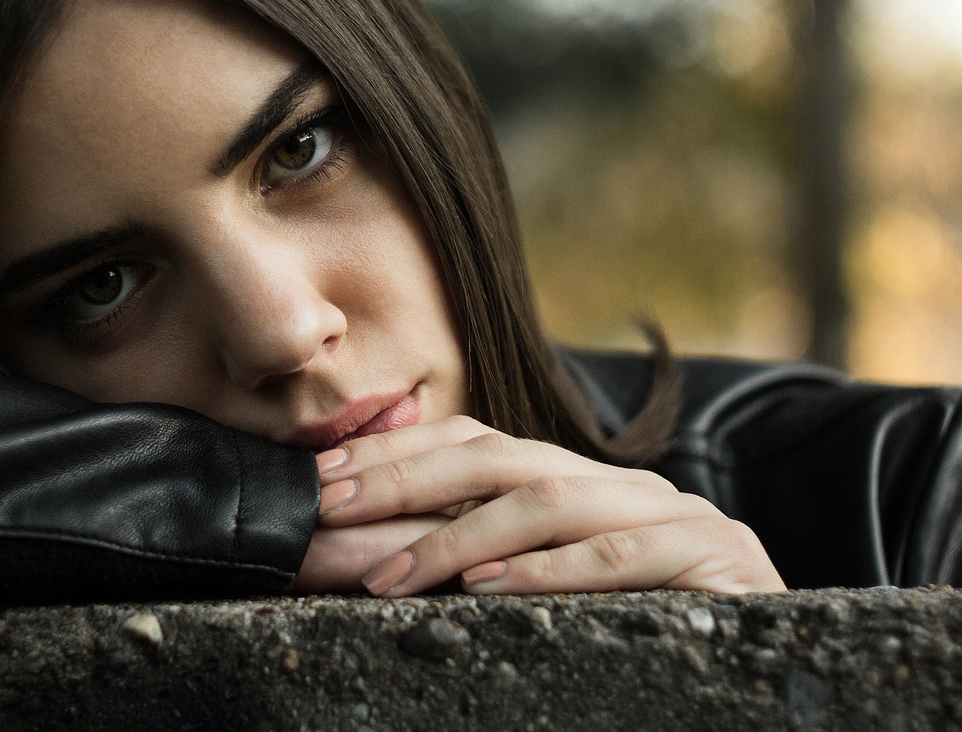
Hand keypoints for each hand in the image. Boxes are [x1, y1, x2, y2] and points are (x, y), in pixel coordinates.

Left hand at [310, 415, 785, 596]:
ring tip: (393, 573)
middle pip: (497, 457)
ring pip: (548, 499)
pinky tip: (489, 589)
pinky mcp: (711, 557)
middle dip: (405, 477)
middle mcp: (617, 483)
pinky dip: (546, 570)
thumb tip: (374, 553)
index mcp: (578, 482)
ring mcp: (667, 513)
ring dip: (459, 536)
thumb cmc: (650, 625)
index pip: (473, 443)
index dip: (394, 455)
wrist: (777, 655)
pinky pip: (615, 557)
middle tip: (332, 508)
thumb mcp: (555, 585)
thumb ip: (485, 558)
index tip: (322, 481)